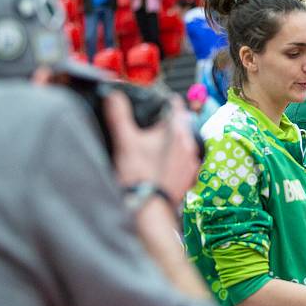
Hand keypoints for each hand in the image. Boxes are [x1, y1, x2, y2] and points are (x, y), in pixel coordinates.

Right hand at [104, 91, 199, 207]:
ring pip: (183, 144)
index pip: (175, 106)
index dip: (164, 102)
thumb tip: (114, 95)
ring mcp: (191, 163)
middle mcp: (188, 145)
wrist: (149, 210)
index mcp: (176, 132)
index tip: (157, 102)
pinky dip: (175, 160)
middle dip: (166, 124)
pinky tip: (161, 165)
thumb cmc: (139, 176)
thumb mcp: (125, 141)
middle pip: (180, 125)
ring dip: (171, 143)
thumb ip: (119, 115)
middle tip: (151, 127)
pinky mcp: (189, 178)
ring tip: (154, 147)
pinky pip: (184, 162)